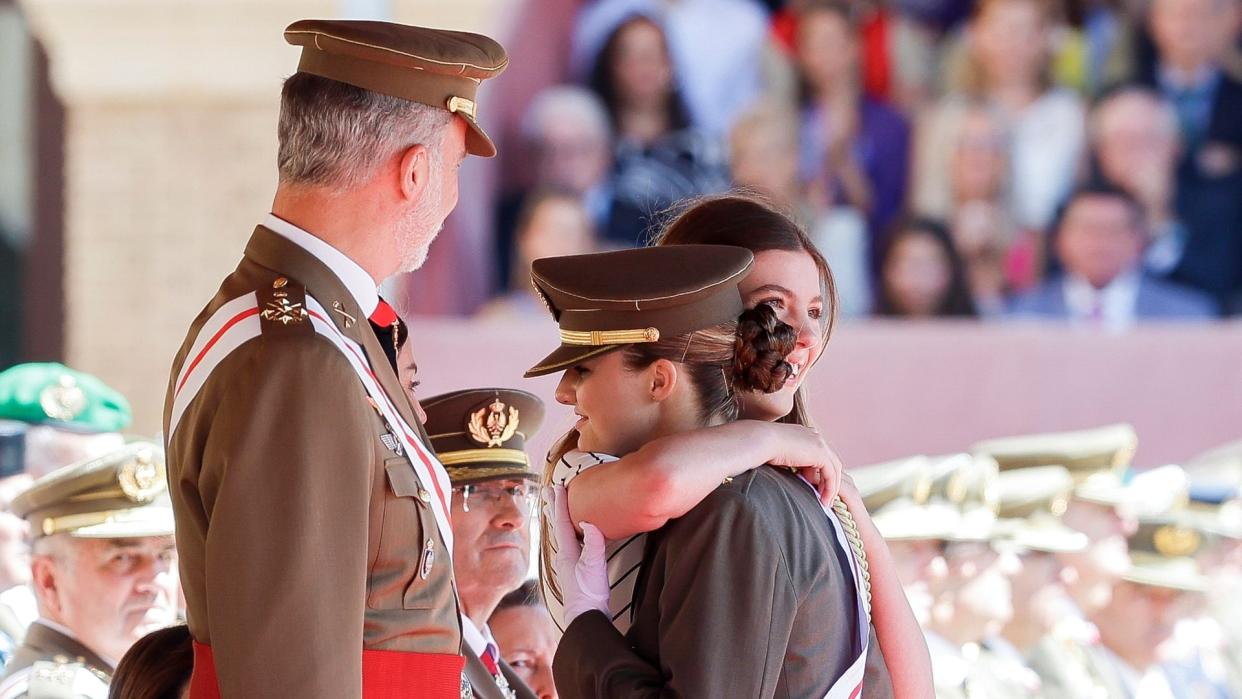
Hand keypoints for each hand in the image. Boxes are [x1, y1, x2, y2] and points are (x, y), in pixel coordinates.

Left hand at [545, 485, 610, 622]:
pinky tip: (576, 533)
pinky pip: (571, 542)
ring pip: (563, 533)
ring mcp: (569, 562)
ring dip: (559, 517)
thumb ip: (593, 544)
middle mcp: (565, 555)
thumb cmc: (589, 593)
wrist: (586, 616)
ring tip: (557, 506)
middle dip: (553, 507)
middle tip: (547, 490)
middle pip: (557, 525)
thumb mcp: (594, 567)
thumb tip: (589, 523)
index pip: (563, 522)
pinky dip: (570, 531)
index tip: (558, 487)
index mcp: (567, 552)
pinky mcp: (576, 569)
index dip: (561, 504)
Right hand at [766, 424, 842, 505]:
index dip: (818, 472)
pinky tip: (823, 500)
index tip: (813, 487)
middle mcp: (814, 436)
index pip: (818, 454)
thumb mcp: (778, 455)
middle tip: (824, 497)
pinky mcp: (820, 453)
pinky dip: (830, 488)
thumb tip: (788, 473)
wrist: (759, 441)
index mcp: (804, 434)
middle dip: (829, 480)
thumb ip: (787, 460)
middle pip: (830, 461)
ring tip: (825, 503)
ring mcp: (819, 443)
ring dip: (831, 488)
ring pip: (834, 469)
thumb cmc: (760, 449)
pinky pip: (831, 474)